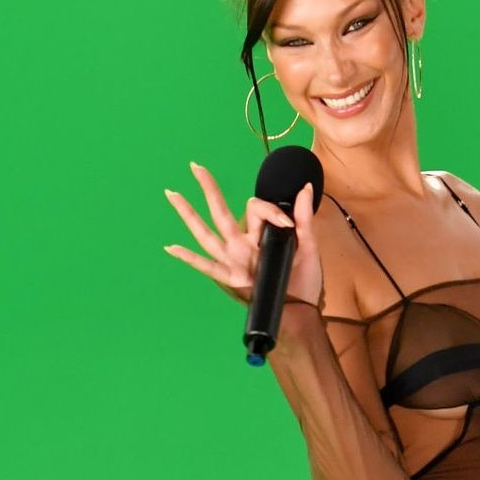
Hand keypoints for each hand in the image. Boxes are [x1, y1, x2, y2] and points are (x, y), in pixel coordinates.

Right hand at [163, 161, 323, 309]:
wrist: (301, 313)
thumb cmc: (303, 281)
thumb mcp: (308, 246)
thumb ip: (303, 218)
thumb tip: (304, 187)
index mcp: (260, 235)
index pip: (256, 209)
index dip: (270, 211)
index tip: (287, 224)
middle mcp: (242, 245)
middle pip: (220, 211)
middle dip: (209, 188)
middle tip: (196, 166)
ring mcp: (234, 261)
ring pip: (206, 234)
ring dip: (188, 215)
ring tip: (173, 194)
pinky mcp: (231, 279)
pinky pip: (207, 267)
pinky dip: (189, 258)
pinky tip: (171, 246)